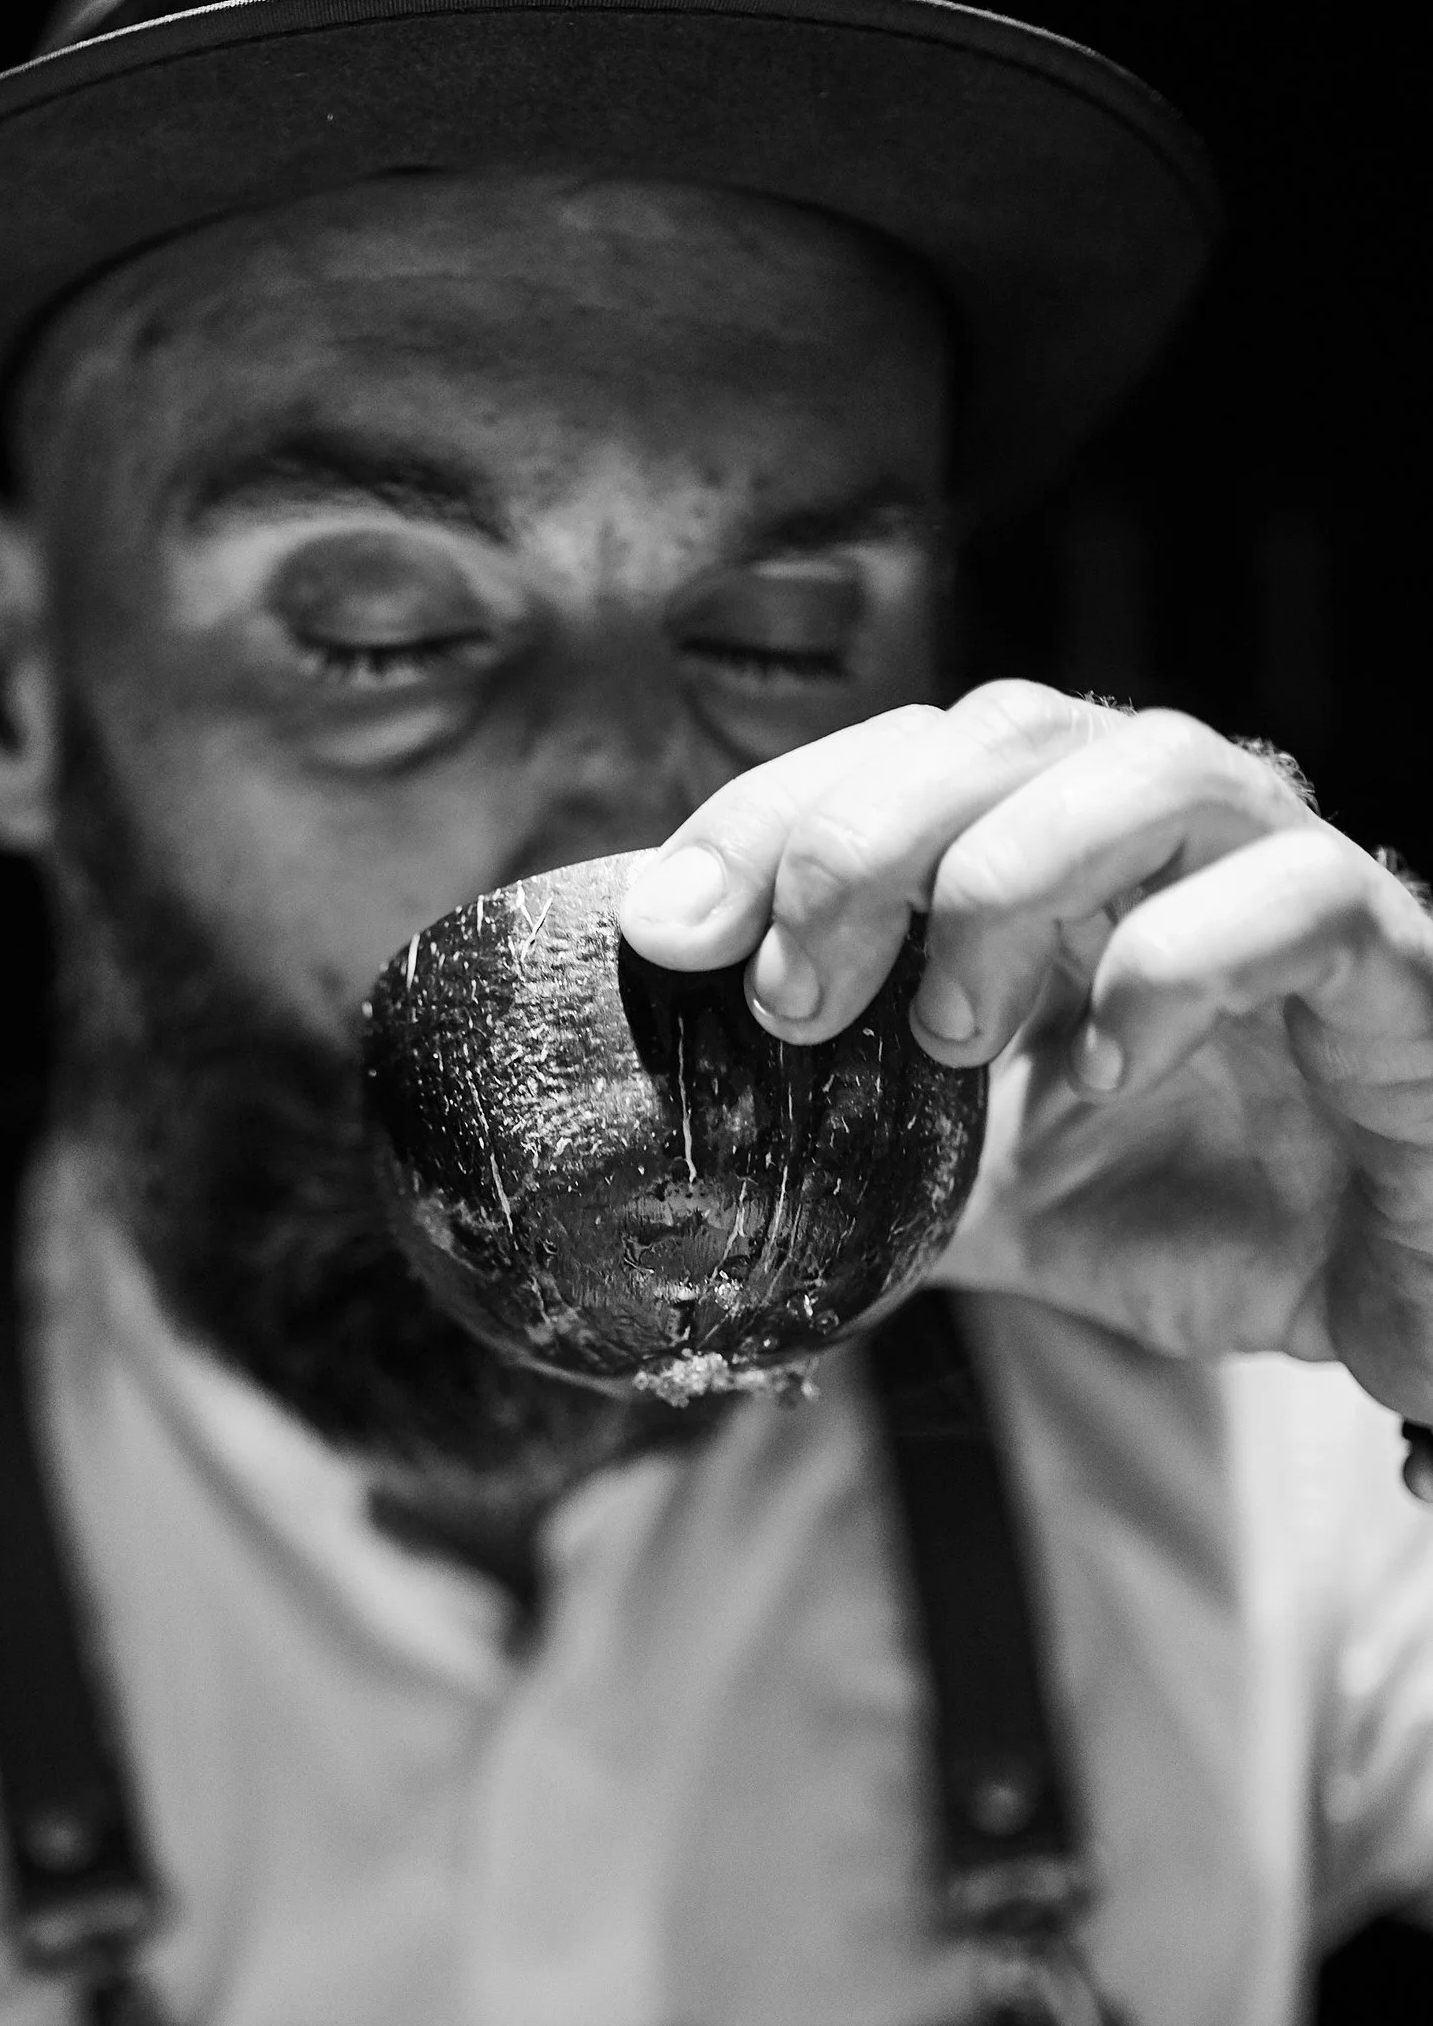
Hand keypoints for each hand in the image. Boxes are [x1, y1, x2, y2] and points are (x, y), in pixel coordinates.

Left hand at [615, 681, 1432, 1411]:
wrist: (1404, 1296)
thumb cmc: (1211, 1213)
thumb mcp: (989, 1198)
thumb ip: (864, 1164)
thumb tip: (695, 1184)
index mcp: (1063, 858)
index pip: (899, 762)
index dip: (768, 819)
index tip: (666, 931)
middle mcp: (1173, 837)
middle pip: (1007, 729)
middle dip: (864, 841)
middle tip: (788, 995)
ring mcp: (1289, 882)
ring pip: (1158, 765)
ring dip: (1010, 883)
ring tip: (949, 1036)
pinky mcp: (1399, 965)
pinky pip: (1298, 896)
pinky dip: (1176, 971)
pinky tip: (1105, 1073)